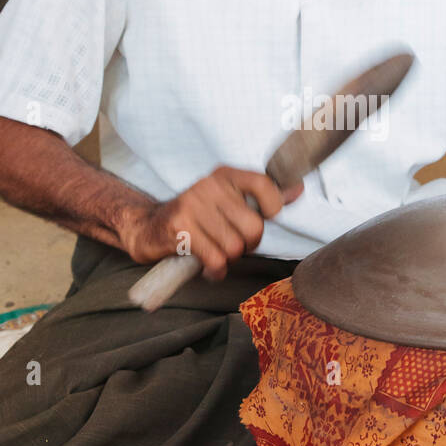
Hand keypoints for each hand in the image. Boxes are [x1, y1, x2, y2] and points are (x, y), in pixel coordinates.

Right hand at [122, 166, 303, 276]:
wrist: (147, 227)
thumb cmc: (195, 217)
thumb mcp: (227, 200)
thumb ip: (263, 196)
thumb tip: (298, 189)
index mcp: (225, 176)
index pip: (263, 184)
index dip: (272, 207)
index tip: (264, 218)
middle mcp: (209, 185)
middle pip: (254, 227)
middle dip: (247, 245)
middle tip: (232, 245)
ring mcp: (192, 205)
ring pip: (234, 247)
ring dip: (228, 259)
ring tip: (216, 254)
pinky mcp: (180, 227)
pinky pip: (215, 259)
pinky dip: (215, 270)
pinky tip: (207, 266)